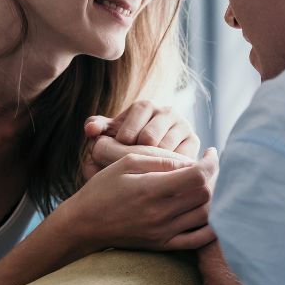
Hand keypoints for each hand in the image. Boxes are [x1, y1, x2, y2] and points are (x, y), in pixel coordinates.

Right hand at [67, 148, 217, 252]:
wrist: (84, 224)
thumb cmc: (102, 189)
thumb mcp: (125, 163)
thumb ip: (160, 161)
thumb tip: (191, 161)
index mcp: (150, 189)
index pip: (197, 176)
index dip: (211, 163)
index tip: (210, 153)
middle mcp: (160, 214)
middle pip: (206, 195)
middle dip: (215, 177)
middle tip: (210, 167)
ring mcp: (163, 232)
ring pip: (206, 216)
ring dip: (215, 198)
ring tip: (209, 185)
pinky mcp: (162, 245)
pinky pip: (197, 240)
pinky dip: (211, 228)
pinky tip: (211, 213)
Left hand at [82, 102, 199, 178]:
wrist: (148, 161)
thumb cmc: (123, 146)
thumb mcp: (108, 136)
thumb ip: (97, 128)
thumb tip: (90, 129)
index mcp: (146, 106)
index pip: (139, 113)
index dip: (127, 133)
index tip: (120, 147)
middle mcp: (168, 112)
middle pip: (151, 135)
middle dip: (138, 152)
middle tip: (130, 165)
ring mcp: (184, 127)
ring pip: (166, 149)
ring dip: (152, 164)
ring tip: (142, 174)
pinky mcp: (194, 143)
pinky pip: (181, 159)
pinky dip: (168, 169)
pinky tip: (157, 177)